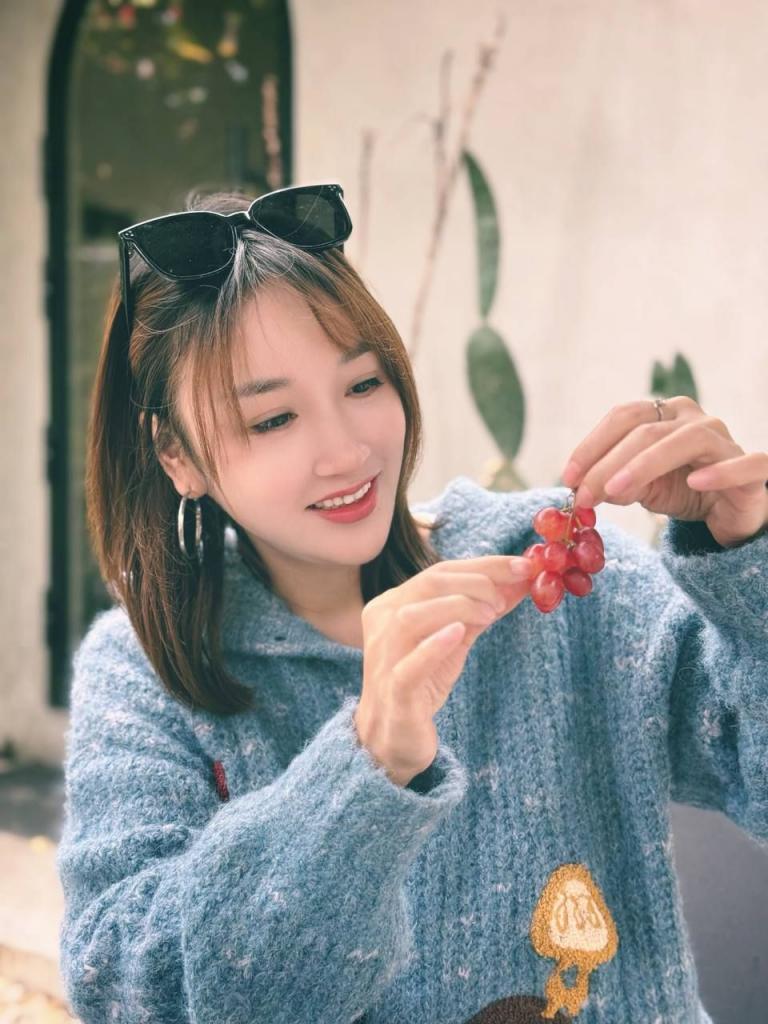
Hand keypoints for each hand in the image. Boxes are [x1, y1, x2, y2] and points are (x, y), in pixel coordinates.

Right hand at [354, 555, 532, 785]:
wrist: (394, 734)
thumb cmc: (423, 680)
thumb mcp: (456, 639)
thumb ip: (482, 609)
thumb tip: (522, 581)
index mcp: (394, 603)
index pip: (440, 572)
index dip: (484, 565)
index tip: (524, 565)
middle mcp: (383, 622)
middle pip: (428, 585)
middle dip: (477, 581)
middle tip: (508, 595)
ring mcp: (385, 656)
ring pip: (412, 618)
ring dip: (458, 607)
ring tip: (490, 615)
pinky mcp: (395, 692)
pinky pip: (408, 666)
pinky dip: (434, 646)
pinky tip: (459, 633)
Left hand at [560, 396, 767, 548]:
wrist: (728, 511)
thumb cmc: (682, 490)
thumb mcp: (641, 489)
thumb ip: (615, 485)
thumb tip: (587, 489)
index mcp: (664, 415)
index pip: (623, 417)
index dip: (592, 445)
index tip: (568, 477)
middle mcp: (694, 419)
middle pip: (646, 431)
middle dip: (608, 464)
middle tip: (584, 496)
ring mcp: (725, 440)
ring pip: (685, 441)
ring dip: (645, 465)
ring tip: (616, 491)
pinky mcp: (755, 467)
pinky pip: (743, 464)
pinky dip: (720, 472)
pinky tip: (694, 481)